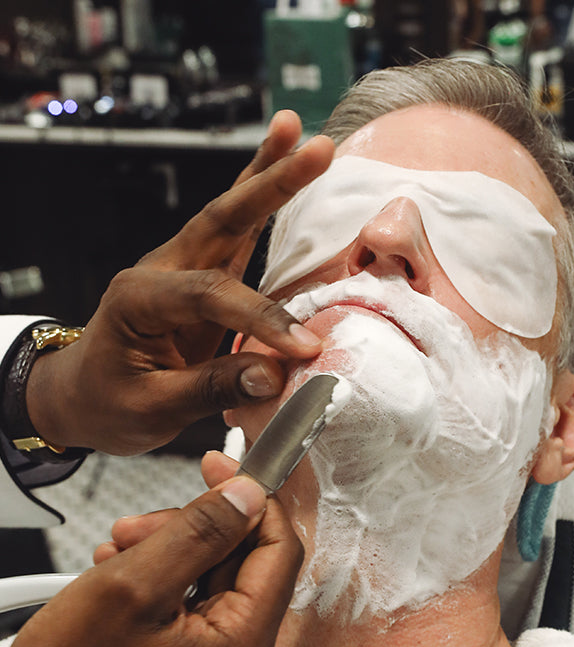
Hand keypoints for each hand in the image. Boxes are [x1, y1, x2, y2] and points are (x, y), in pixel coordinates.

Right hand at [0, 468, 301, 646]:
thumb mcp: (132, 584)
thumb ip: (200, 531)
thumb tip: (248, 495)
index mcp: (242, 646)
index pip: (279, 549)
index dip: (252, 500)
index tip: (220, 469)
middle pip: (244, 563)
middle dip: (193, 530)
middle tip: (139, 524)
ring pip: (215, 580)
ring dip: (170, 552)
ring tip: (117, 551)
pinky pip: (196, 606)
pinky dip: (164, 581)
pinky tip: (122, 573)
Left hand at [26, 110, 334, 453]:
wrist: (84, 394)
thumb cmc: (108, 402)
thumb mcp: (151, 409)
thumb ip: (211, 388)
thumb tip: (273, 375)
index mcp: (140, 298)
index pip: (210, 294)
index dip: (262, 318)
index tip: (303, 348)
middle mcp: (162, 269)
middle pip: (221, 218)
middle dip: (270, 183)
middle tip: (315, 148)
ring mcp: (182, 267)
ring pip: (229, 213)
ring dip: (267, 173)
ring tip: (300, 135)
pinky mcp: (202, 276)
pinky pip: (237, 233)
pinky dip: (262, 201)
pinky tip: (284, 171)